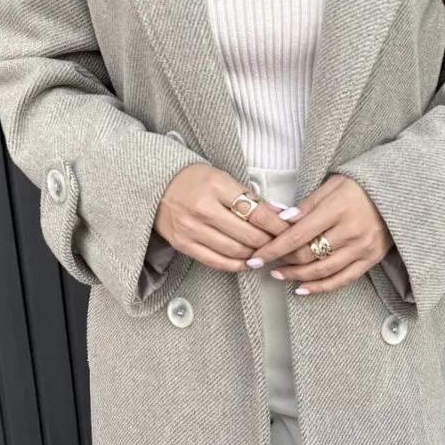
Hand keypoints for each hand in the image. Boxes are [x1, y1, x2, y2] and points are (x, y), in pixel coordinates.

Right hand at [154, 163, 291, 270]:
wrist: (155, 186)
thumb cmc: (193, 180)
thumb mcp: (223, 178)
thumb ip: (251, 197)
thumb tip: (281, 213)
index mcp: (215, 186)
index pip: (256, 212)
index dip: (278, 224)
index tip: (290, 229)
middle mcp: (202, 209)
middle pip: (248, 235)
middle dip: (270, 242)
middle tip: (281, 243)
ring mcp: (191, 229)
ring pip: (235, 251)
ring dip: (256, 255)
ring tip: (267, 252)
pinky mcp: (183, 244)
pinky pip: (216, 262)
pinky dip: (237, 265)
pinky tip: (248, 262)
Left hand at [250, 174, 394, 293]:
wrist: (397, 193)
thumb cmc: (359, 186)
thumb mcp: (331, 186)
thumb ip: (306, 206)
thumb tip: (279, 221)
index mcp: (338, 209)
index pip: (299, 234)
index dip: (275, 248)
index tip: (256, 257)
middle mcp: (352, 231)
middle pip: (309, 254)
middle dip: (284, 260)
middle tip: (267, 262)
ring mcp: (363, 247)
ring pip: (323, 270)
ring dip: (297, 276)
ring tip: (279, 275)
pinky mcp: (371, 259)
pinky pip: (342, 280)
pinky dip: (320, 287)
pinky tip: (302, 288)